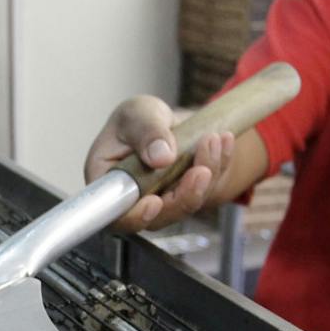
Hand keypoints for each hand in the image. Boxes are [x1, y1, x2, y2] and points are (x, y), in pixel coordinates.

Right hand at [83, 95, 235, 231]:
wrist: (168, 120)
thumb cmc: (140, 118)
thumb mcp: (138, 113)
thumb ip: (146, 132)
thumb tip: (160, 156)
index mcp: (107, 179)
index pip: (115, 212)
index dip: (134, 215)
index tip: (154, 201)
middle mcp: (132, 198)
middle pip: (156, 217)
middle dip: (183, 196)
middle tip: (200, 169)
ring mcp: (160, 202)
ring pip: (186, 205)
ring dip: (205, 177)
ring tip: (212, 140)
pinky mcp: (184, 199)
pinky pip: (206, 191)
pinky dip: (218, 166)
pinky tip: (222, 141)